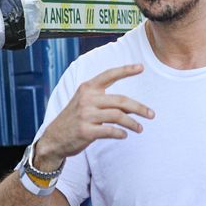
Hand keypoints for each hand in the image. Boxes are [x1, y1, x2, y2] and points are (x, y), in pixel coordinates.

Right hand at [35, 65, 153, 168]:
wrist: (53, 138)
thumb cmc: (75, 120)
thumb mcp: (85, 103)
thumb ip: (106, 101)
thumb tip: (133, 107)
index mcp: (87, 88)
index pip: (109, 75)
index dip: (126, 70)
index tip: (141, 67)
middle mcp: (87, 99)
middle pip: (121, 100)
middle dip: (139, 108)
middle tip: (151, 115)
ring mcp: (85, 115)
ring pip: (118, 116)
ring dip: (133, 123)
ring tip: (140, 129)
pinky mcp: (86, 131)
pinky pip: (110, 131)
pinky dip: (121, 133)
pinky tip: (124, 135)